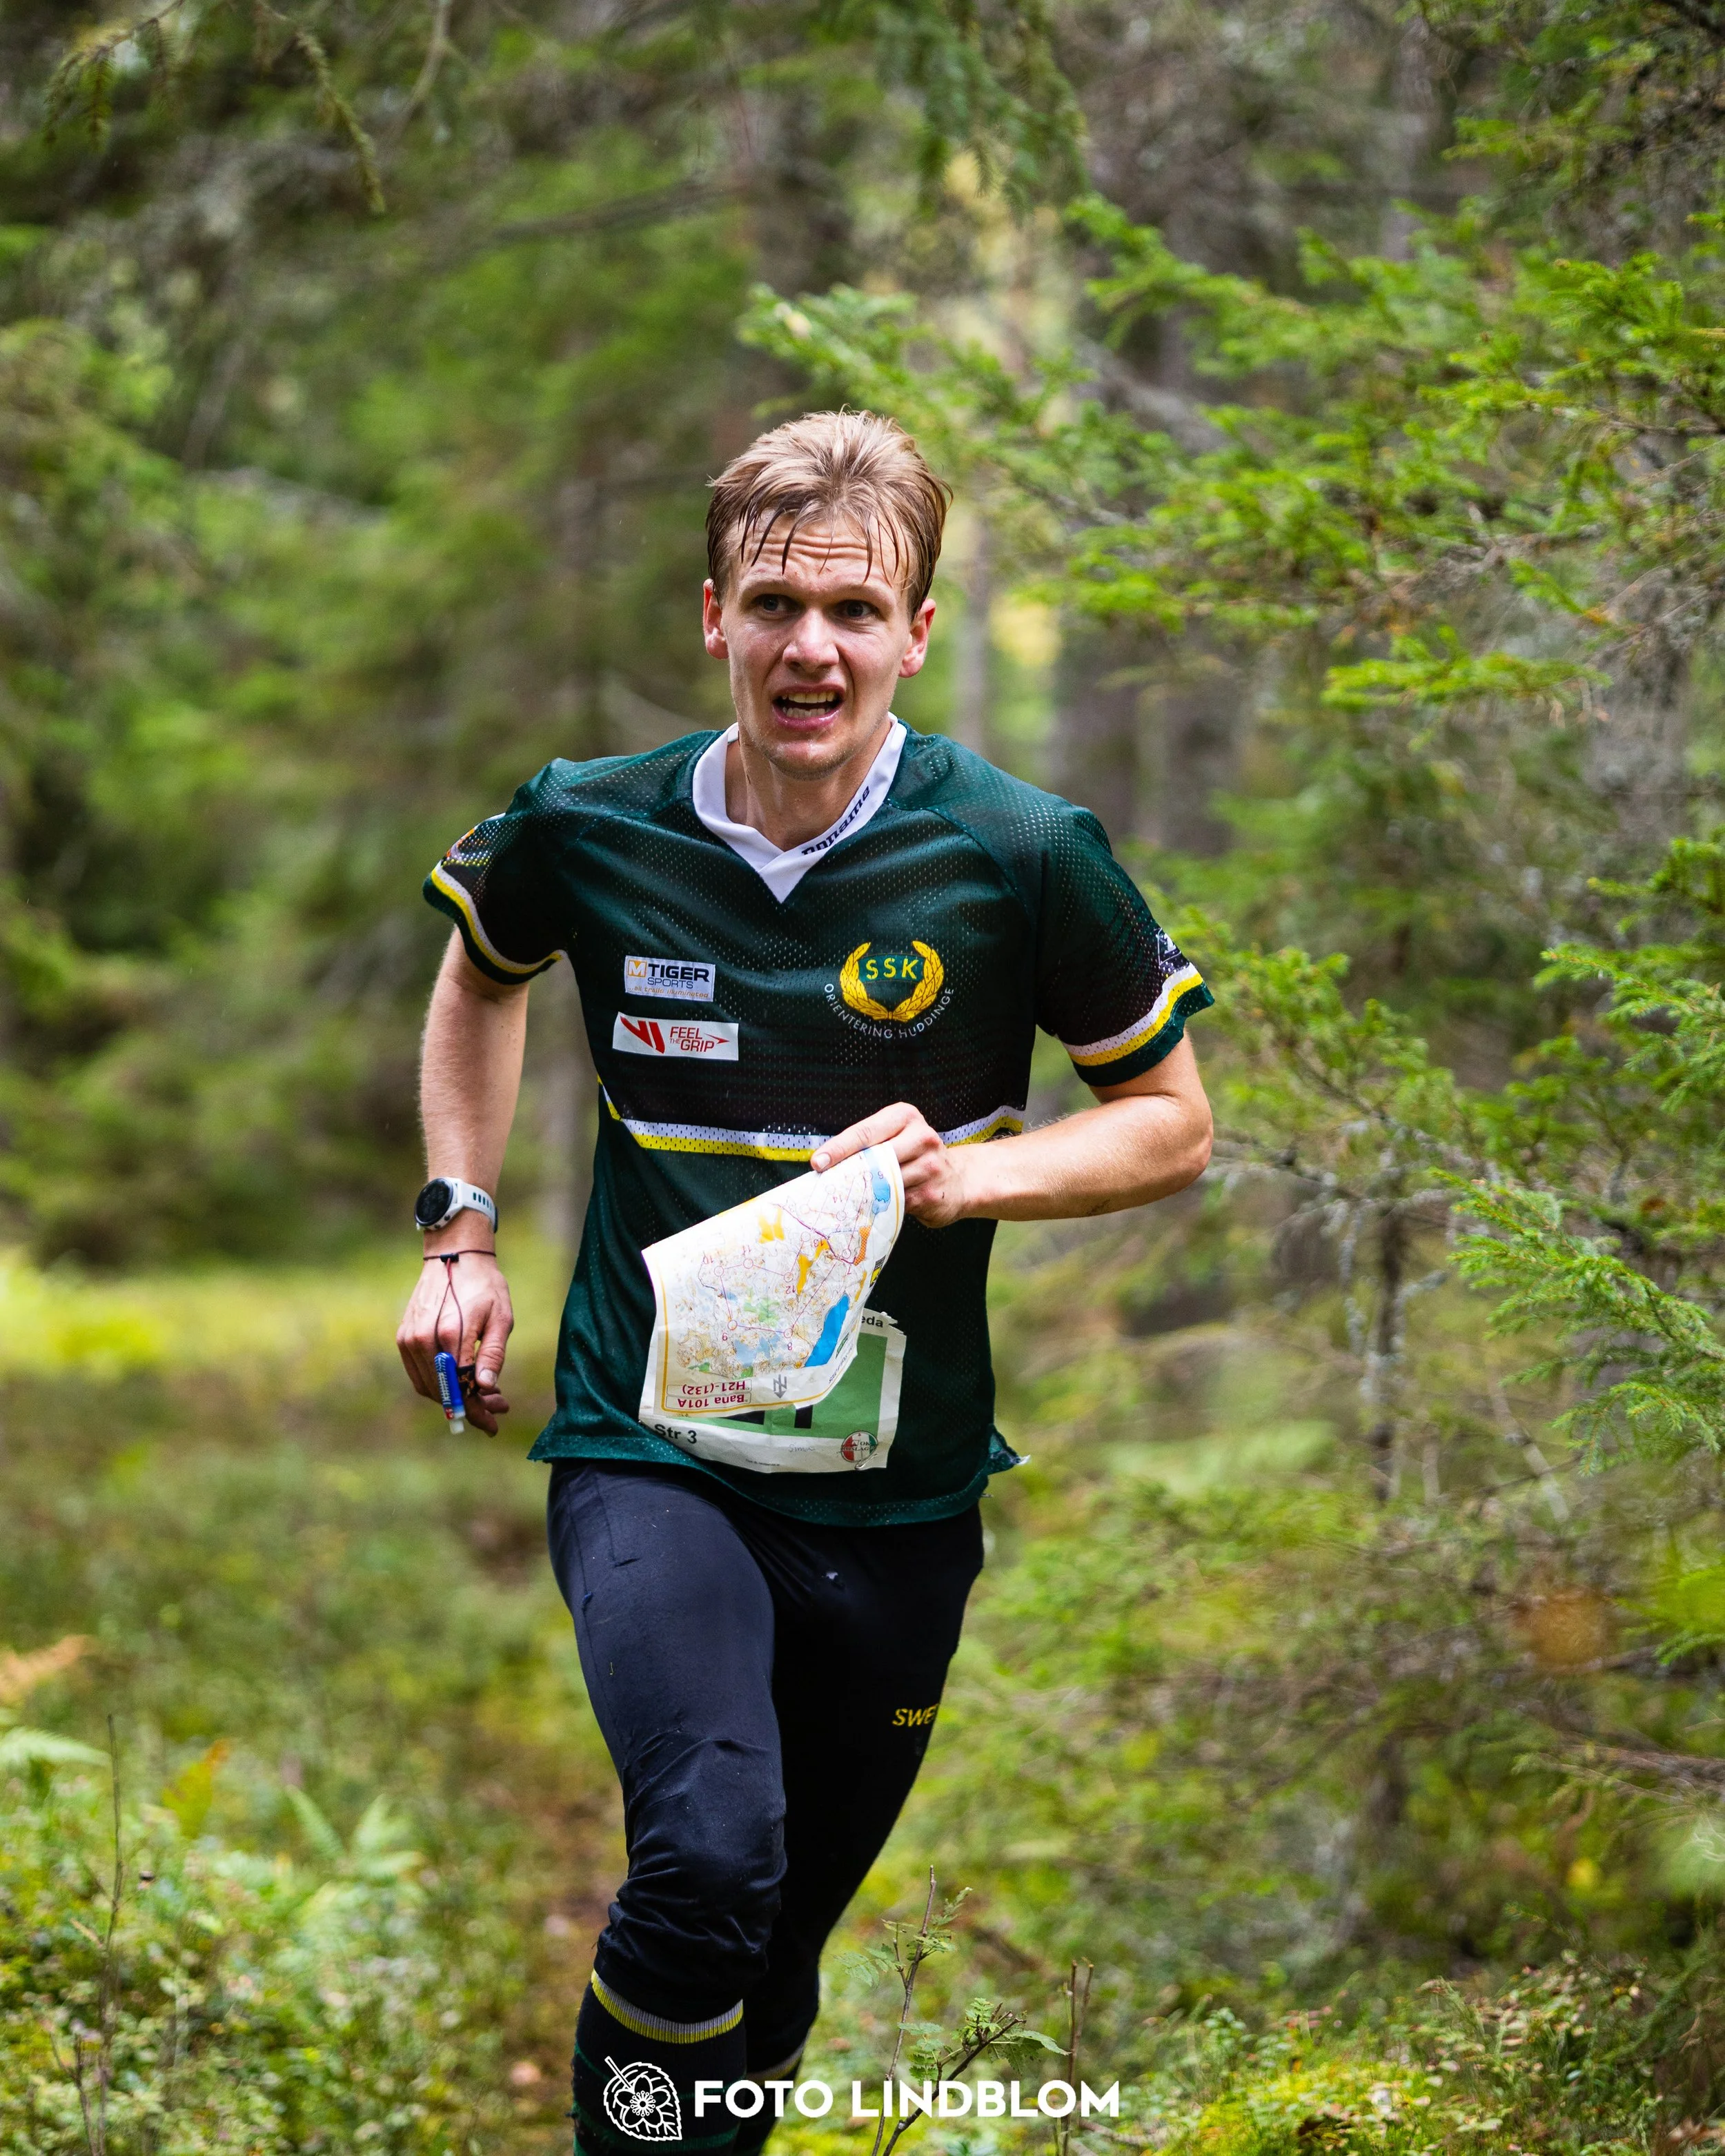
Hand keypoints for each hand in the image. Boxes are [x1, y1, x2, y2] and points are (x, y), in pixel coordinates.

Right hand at [396, 1252, 514, 1434]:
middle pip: (445, 1391)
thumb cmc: (484, 1285)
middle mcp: (424, 1339)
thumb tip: (486, 1389)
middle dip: (471, 1406)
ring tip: (482, 1394)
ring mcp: (410, 1339)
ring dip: (454, 1398)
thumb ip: (493, 1354)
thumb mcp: (500, 1317)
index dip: (478, 1411)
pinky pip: (418, 1374)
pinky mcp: (403, 1337)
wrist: (454, 1255)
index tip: (494, 1425)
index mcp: (452, 1334)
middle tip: (496, 1406)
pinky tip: (459, 1381)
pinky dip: (438, 1384)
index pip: (463, 1387)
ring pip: (429, 1387)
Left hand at [812, 1102, 968, 1227]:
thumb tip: (826, 1163)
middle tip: (824, 1185)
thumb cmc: (914, 1156)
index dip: (839, 1148)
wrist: (958, 1181)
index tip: (818, 1162)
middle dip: (846, 1172)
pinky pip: (896, 1204)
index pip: (865, 1132)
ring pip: (884, 1184)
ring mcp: (930, 1167)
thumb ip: (868, 1144)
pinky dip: (882, 1207)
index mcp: (906, 1117)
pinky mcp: (932, 1194)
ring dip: (863, 1193)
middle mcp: (922, 1137)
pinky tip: (876, 1208)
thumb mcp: (895, 1137)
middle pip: (873, 1157)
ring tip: (848, 1199)